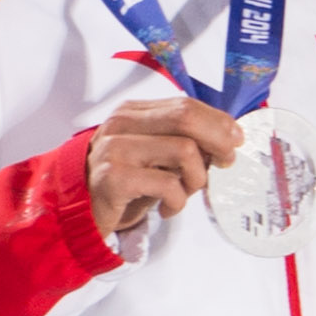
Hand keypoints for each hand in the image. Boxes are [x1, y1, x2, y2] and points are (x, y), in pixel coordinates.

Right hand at [87, 94, 240, 238]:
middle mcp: (122, 124)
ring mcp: (116, 149)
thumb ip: (182, 142)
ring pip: (184, 151)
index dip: (218, 122)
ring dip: (196, 178)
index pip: (185, 105)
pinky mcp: (115, 178)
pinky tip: (168, 208)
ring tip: (185, 192)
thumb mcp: (153, 156)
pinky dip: (178, 201)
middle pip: (187, 118)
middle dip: (218, 141)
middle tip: (225, 163)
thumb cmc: (124, 184)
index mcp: (133, 113)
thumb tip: (226, 140)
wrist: (79, 210)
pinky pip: (168, 184)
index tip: (235, 140)